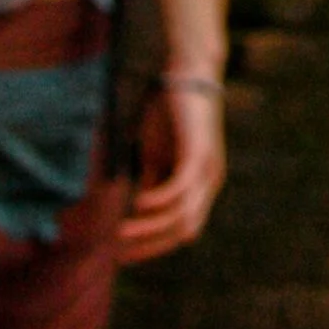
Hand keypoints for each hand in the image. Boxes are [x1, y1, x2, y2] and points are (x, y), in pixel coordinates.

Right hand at [118, 71, 227, 262]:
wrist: (185, 73)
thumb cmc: (169, 114)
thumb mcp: (156, 155)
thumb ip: (151, 182)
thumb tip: (138, 211)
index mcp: (201, 187)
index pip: (180, 230)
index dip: (153, 247)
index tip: (122, 255)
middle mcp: (209, 183)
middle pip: (183, 231)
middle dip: (150, 245)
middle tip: (119, 252)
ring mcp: (207, 170)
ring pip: (182, 215)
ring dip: (150, 229)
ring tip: (122, 232)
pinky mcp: (199, 153)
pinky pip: (181, 189)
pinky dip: (159, 202)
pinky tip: (137, 205)